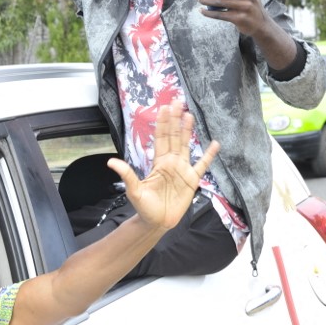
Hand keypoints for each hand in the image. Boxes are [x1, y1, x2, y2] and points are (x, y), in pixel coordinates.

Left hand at [106, 101, 218, 231]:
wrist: (157, 222)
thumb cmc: (145, 207)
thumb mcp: (134, 190)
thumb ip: (127, 175)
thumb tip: (111, 162)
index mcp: (157, 162)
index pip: (160, 138)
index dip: (162, 123)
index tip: (164, 108)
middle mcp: (170, 162)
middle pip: (173, 136)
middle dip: (175, 119)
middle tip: (177, 102)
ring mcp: (182, 170)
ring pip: (186, 145)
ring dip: (188, 131)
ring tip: (190, 115)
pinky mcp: (192, 180)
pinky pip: (202, 164)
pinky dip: (208, 155)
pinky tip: (215, 144)